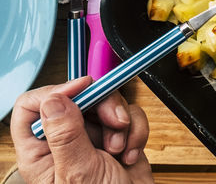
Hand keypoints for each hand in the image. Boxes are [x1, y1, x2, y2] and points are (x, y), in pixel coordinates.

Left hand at [9, 78, 151, 183]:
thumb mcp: (79, 173)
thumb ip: (65, 135)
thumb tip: (54, 100)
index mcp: (40, 153)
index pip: (32, 108)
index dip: (55, 92)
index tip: (83, 89)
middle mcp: (63, 143)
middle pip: (77, 99)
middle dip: (102, 107)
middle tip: (114, 120)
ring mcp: (91, 140)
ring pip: (106, 104)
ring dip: (122, 122)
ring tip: (121, 147)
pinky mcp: (117, 138)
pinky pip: (128, 116)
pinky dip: (136, 130)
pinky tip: (132, 152)